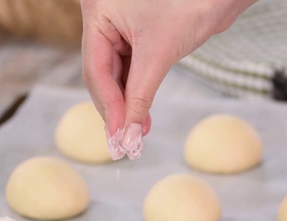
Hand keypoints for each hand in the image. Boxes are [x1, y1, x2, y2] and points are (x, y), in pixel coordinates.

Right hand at [81, 0, 256, 159]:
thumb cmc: (192, 5)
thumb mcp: (159, 54)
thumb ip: (140, 96)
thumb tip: (127, 135)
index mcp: (98, 11)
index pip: (94, 69)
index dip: (108, 106)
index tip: (118, 136)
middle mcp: (103, 17)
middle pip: (101, 73)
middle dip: (116, 109)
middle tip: (124, 141)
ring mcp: (118, 26)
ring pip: (115, 75)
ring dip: (127, 105)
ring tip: (135, 134)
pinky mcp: (136, 35)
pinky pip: (129, 69)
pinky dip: (136, 93)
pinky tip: (141, 117)